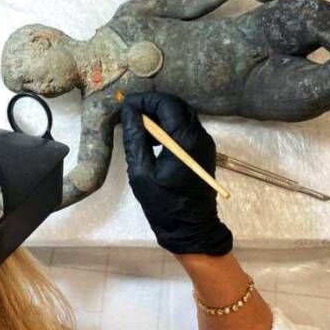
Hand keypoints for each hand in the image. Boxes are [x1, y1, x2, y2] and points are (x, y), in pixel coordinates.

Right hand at [120, 92, 231, 255]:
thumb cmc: (164, 205)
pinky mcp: (203, 150)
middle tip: (129, 115)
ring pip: (181, 115)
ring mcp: (204, 143)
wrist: (191, 230)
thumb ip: (135, 139)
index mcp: (186, 141)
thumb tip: (129, 112)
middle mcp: (200, 136)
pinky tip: (151, 141)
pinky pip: (184, 128)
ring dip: (159, 115)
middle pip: (176, 106)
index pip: (167, 104)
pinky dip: (167, 126)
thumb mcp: (141, 173)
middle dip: (151, 105)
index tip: (125, 105)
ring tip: (137, 129)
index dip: (145, 100)